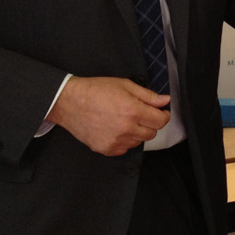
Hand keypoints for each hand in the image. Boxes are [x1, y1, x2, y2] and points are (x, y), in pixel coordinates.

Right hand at [46, 76, 170, 155]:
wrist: (69, 102)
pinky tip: (115, 129)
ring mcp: (114, 141)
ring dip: (137, 132)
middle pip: (151, 133)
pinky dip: (124, 141)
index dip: (163, 115)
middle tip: (140, 114)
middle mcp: (125, 129)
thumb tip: (165, 101)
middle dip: (150, 123)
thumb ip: (148, 96)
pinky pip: (124, 149)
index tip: (161, 112)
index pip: (160, 121)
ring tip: (124, 120)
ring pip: (138, 142)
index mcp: (132, 111)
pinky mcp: (105, 149)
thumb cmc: (96, 90)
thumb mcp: (125, 85)